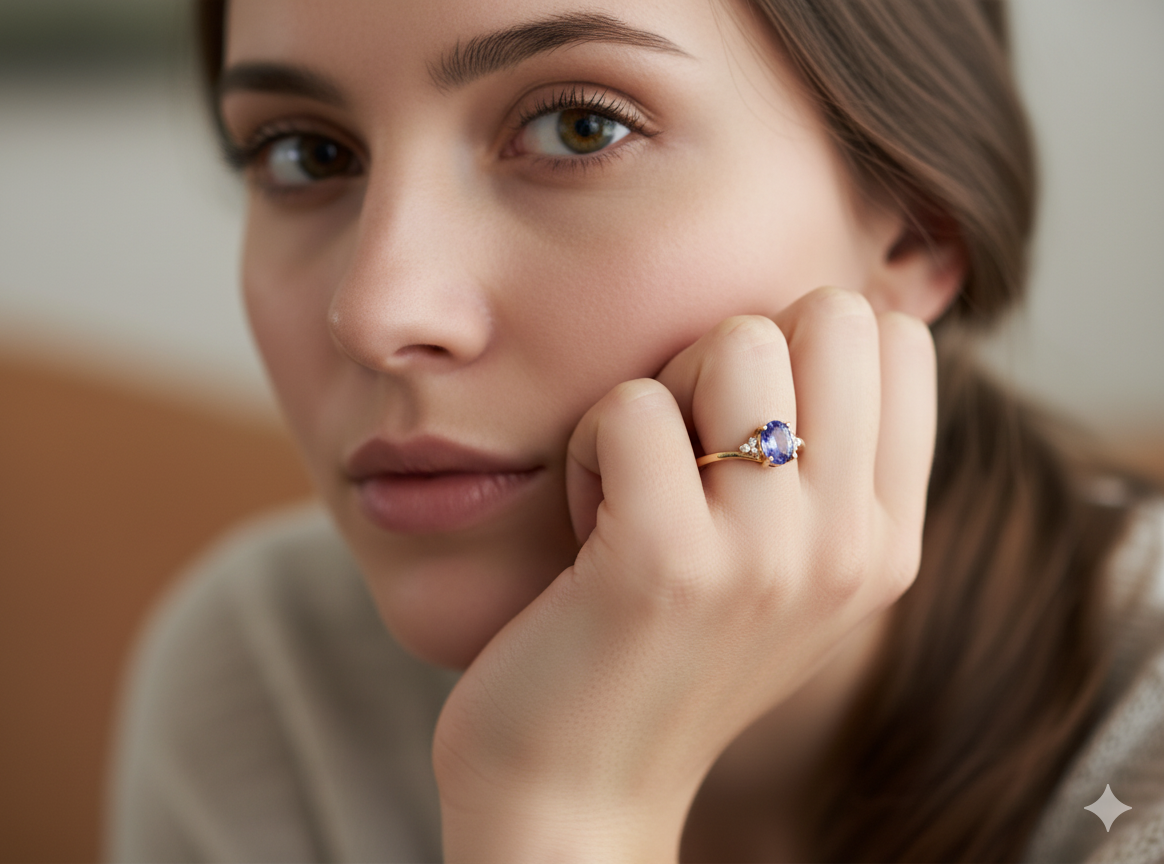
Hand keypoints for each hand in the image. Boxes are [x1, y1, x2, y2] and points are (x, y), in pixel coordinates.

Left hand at [432, 288, 935, 861]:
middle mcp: (850, 545)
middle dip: (733, 352)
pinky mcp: (669, 562)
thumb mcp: (782, 569)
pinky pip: (631, 405)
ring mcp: (769, 556)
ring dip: (660, 394)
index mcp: (886, 539)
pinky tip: (591, 521)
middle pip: (828, 314)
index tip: (742, 426)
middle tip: (685, 443)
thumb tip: (824, 314)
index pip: (895, 337)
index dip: (800, 343)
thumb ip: (825, 462)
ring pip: (734, 342)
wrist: (580, 787)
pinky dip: (591, 445)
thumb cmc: (662, 651)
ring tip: (638, 484)